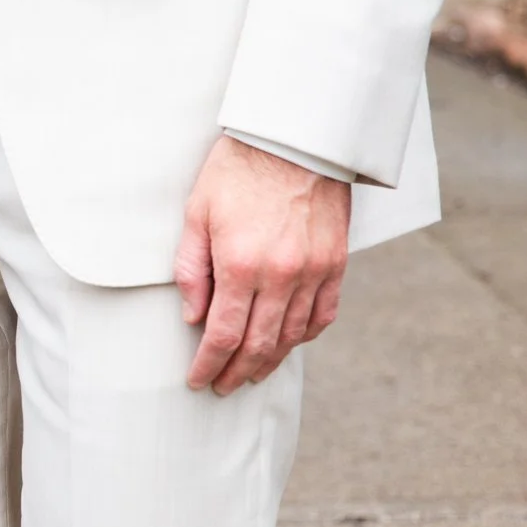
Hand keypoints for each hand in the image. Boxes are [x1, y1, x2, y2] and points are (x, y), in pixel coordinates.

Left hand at [175, 136, 351, 395]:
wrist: (294, 140)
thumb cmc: (236, 171)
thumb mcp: (196, 214)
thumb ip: (191, 269)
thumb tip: (193, 316)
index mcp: (240, 265)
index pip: (222, 335)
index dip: (208, 365)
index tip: (198, 381)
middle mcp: (281, 276)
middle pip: (259, 344)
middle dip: (237, 372)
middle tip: (222, 386)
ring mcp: (314, 272)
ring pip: (293, 336)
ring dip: (270, 360)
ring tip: (251, 372)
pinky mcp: (336, 263)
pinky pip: (324, 315)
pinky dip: (305, 336)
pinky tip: (289, 344)